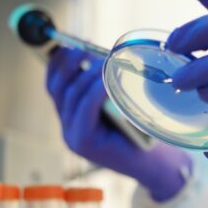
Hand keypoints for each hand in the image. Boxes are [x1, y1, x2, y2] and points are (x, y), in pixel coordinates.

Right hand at [46, 48, 190, 201]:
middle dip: (68, 64)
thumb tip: (104, 54)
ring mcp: (72, 136)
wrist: (154, 164)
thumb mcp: (119, 104)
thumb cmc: (141, 130)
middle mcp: (67, 126)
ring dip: (86, 74)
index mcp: (72, 116)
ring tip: (102, 61)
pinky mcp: (83, 142)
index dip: (58, 62)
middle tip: (84, 47)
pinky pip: (85, 108)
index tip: (70, 43)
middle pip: (57, 88)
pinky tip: (105, 79)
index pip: (54, 85)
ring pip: (71, 96)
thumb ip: (106, 87)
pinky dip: (95, 89)